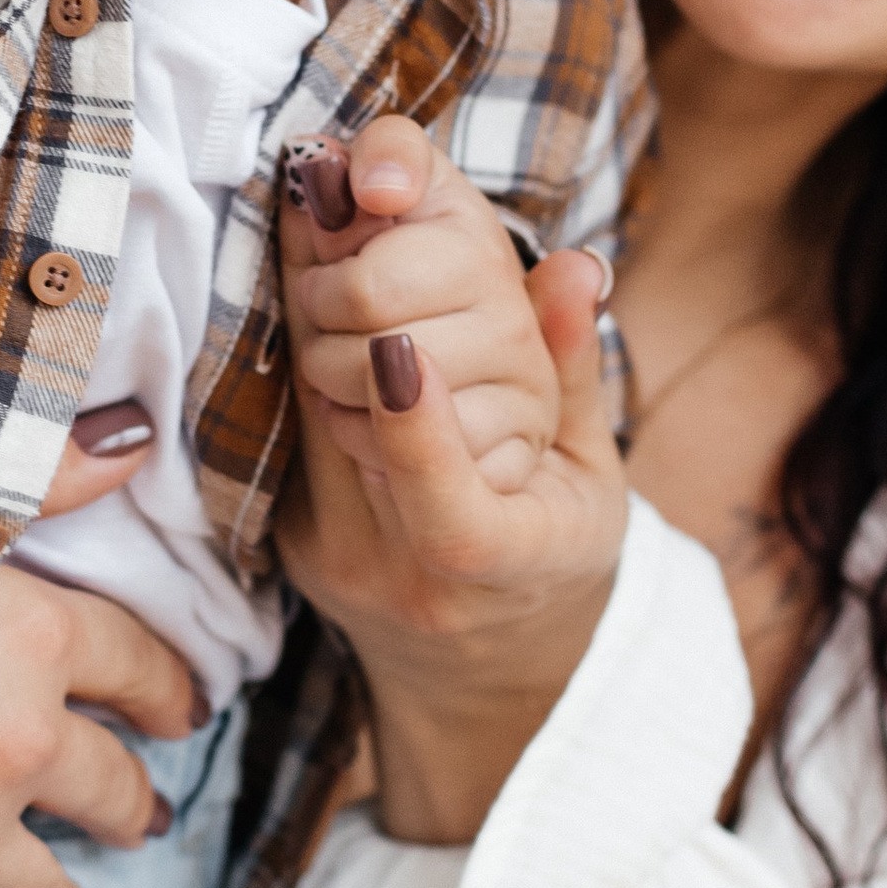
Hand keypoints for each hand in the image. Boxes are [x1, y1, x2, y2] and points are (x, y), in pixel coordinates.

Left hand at [277, 118, 625, 844]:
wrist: (484, 675)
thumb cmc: (555, 556)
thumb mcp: (595, 481)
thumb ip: (578, 377)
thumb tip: (577, 267)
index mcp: (509, 571)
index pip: (449, 514)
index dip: (418, 429)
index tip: (401, 343)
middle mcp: (405, 580)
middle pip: (357, 441)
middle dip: (355, 311)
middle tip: (353, 213)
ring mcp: (341, 567)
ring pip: (311, 417)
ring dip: (318, 317)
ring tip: (332, 241)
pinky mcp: (296, 545)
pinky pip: (292, 430)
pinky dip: (304, 350)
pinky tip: (310, 283)